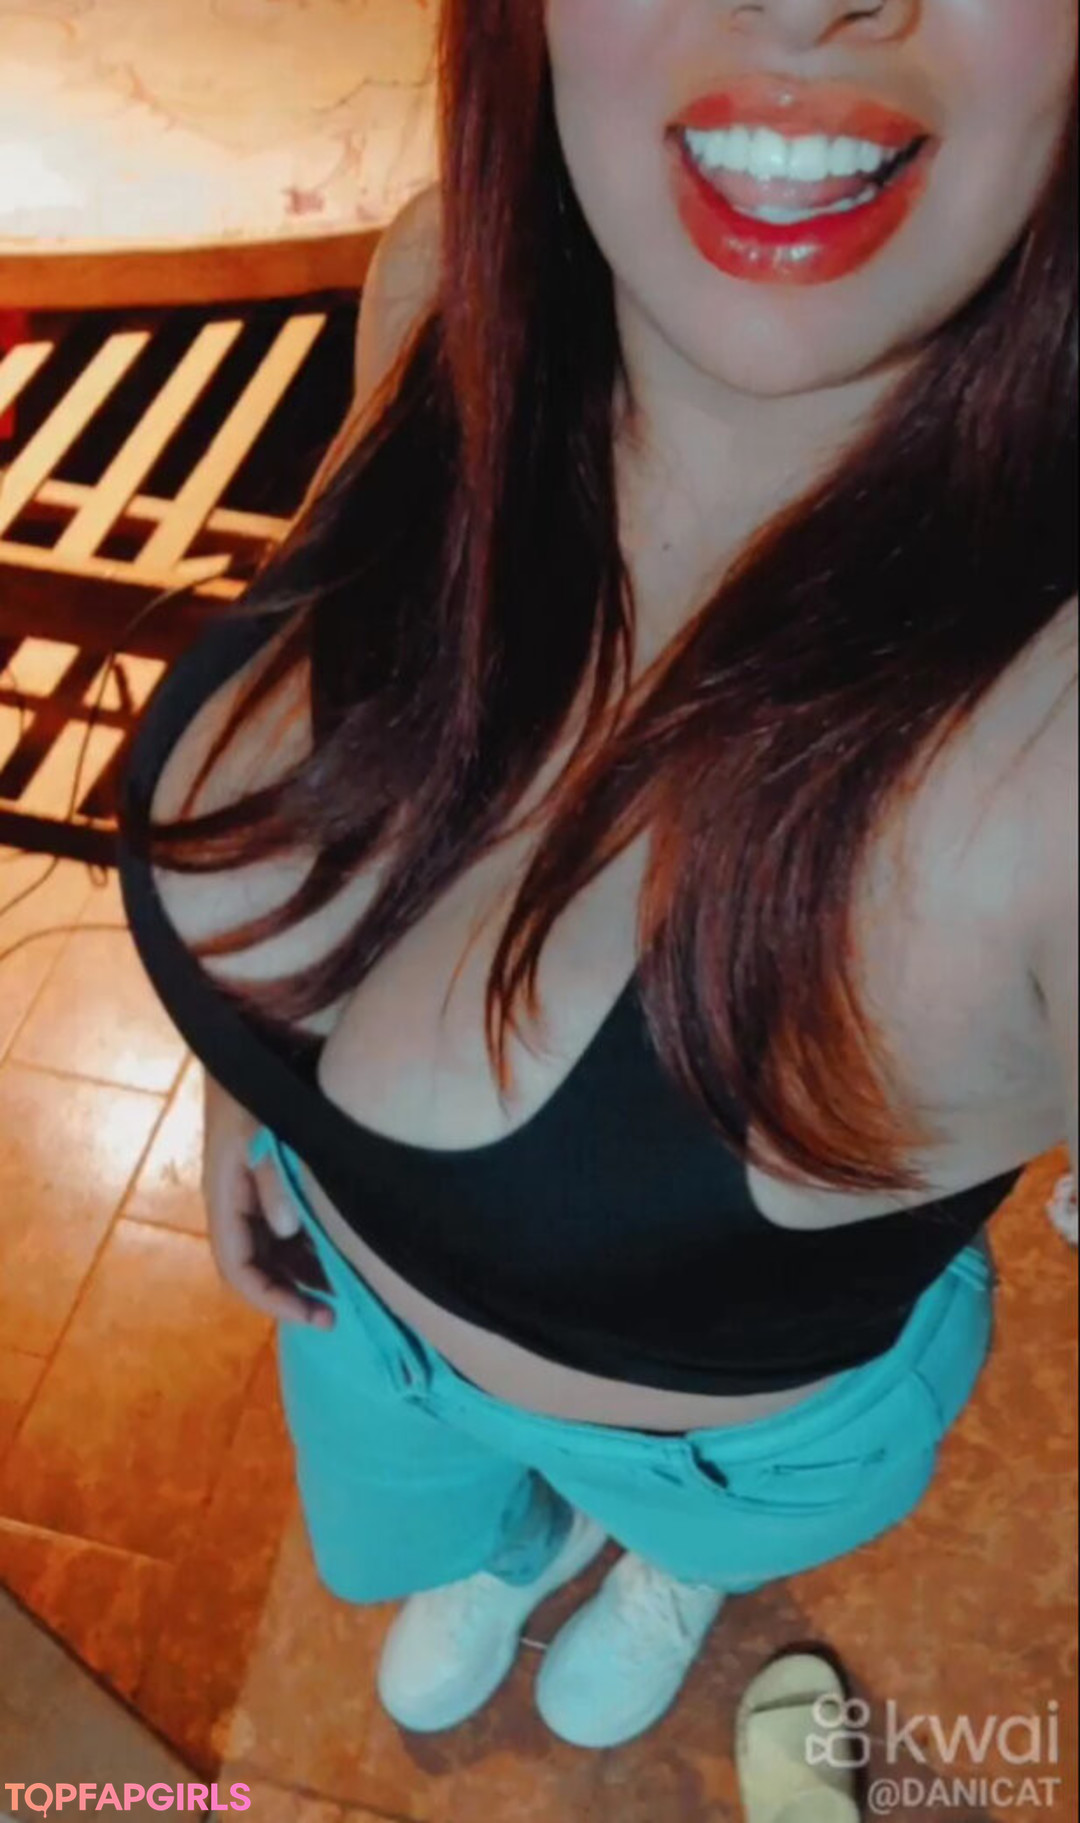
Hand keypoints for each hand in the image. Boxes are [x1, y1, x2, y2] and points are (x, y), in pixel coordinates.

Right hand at [201, 1072, 333, 1328]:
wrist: (252, 1039)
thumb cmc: (254, 1083)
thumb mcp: (263, 1127)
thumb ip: (274, 1178)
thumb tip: (289, 1228)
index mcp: (224, 1195)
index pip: (238, 1268)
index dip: (272, 1298)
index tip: (315, 1315)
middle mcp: (234, 1201)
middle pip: (256, 1266)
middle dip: (291, 1293)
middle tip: (338, 1313)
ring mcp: (251, 1190)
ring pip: (273, 1249)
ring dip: (302, 1273)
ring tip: (344, 1290)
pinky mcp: (268, 1176)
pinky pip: (285, 1225)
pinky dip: (308, 1245)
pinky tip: (339, 1252)